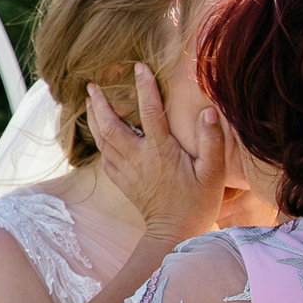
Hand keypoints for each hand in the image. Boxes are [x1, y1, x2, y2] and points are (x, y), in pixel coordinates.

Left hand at [90, 63, 229, 246]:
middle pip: (112, 126)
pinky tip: (98, 134)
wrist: (175, 235)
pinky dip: (99, 142)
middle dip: (101, 104)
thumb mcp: (213, 174)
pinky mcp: (123, 182)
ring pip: (103, 140)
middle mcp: (139, 159)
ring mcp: (128, 171)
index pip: (150, 112)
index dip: (144, 88)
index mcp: (161, 152)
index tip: (139, 67)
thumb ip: (212, 142)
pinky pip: (105, 158)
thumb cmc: (198, 204)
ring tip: (90, 102)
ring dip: (95, 119)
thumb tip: (208, 112)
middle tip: (93, 85)